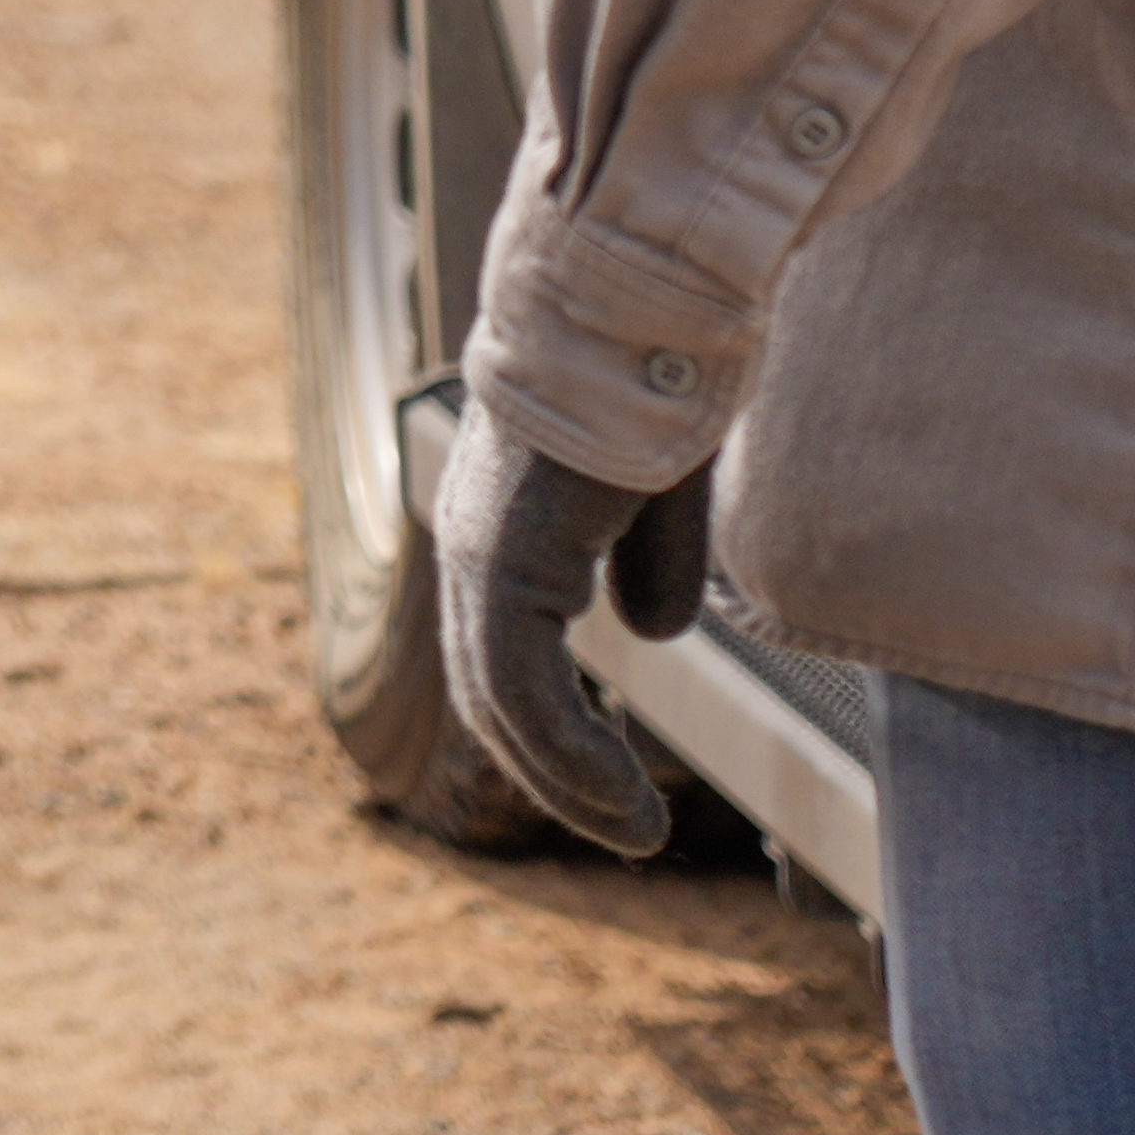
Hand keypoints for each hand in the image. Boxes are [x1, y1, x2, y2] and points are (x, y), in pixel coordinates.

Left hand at [431, 408, 716, 853]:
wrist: (642, 299)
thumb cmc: (655, 372)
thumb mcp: (660, 484)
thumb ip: (651, 555)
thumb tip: (652, 634)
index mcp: (502, 521)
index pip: (505, 653)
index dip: (554, 729)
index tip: (612, 789)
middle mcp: (473, 540)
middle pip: (494, 691)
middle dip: (559, 774)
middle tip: (625, 831)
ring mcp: (482, 551)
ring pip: (504, 703)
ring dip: (569, 784)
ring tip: (632, 835)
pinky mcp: (509, 558)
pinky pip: (524, 687)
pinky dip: (569, 759)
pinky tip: (621, 801)